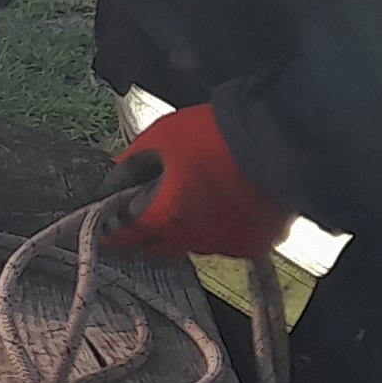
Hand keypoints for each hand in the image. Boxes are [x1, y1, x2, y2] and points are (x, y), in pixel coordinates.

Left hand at [101, 103, 288, 259]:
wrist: (275, 139)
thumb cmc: (216, 135)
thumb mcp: (161, 138)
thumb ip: (132, 163)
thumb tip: (114, 176)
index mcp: (161, 216)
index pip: (122, 237)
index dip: (111, 230)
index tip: (106, 225)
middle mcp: (190, 239)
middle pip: (156, 247)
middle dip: (148, 232)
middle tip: (150, 208)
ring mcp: (223, 245)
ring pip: (193, 244)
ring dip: (187, 228)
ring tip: (194, 198)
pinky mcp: (252, 245)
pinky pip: (227, 241)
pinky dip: (221, 227)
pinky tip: (225, 204)